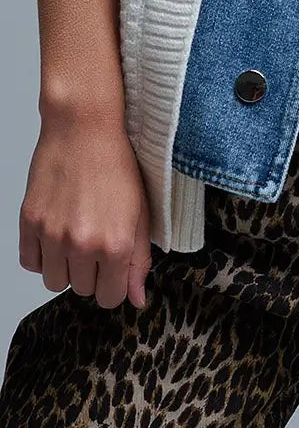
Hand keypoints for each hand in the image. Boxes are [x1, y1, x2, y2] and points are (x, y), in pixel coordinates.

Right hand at [19, 109, 152, 310]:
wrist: (84, 127)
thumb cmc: (116, 163)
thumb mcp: (141, 212)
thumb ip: (139, 260)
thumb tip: (138, 299)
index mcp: (115, 244)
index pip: (110, 298)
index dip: (114, 283)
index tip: (113, 265)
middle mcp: (82, 244)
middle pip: (82, 290)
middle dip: (92, 271)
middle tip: (97, 237)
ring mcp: (52, 235)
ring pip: (54, 282)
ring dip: (66, 265)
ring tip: (77, 234)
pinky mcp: (29, 223)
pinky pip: (30, 263)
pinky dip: (42, 254)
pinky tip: (57, 231)